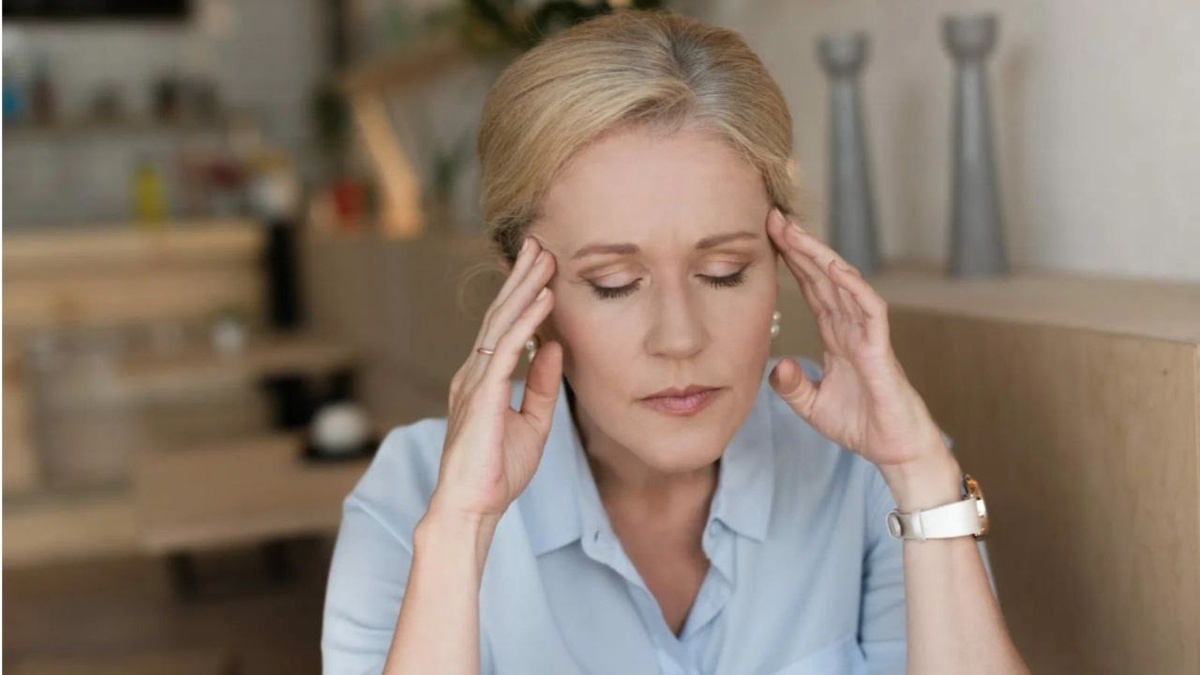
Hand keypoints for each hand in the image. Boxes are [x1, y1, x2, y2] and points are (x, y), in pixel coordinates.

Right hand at [430, 236, 561, 524]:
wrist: (471, 507)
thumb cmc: (496, 473)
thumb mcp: (532, 423)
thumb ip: (540, 384)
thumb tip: (554, 346)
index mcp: (482, 380)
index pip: (504, 328)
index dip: (522, 295)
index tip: (540, 267)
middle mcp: (473, 373)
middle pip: (500, 315)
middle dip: (520, 277)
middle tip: (540, 244)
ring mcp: (473, 381)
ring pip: (501, 323)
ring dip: (525, 287)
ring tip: (545, 257)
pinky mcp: (482, 395)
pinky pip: (507, 349)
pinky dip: (527, 320)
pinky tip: (545, 298)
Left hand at [765, 208, 950, 474]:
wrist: (896, 452)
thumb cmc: (863, 426)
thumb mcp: (813, 406)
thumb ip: (791, 386)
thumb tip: (774, 364)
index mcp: (838, 337)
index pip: (813, 291)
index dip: (793, 264)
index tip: (769, 237)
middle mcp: (853, 329)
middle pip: (824, 278)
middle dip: (801, 247)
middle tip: (774, 217)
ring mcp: (869, 336)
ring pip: (844, 285)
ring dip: (821, 257)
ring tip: (795, 232)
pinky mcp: (881, 351)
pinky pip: (870, 311)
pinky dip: (853, 287)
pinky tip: (834, 268)